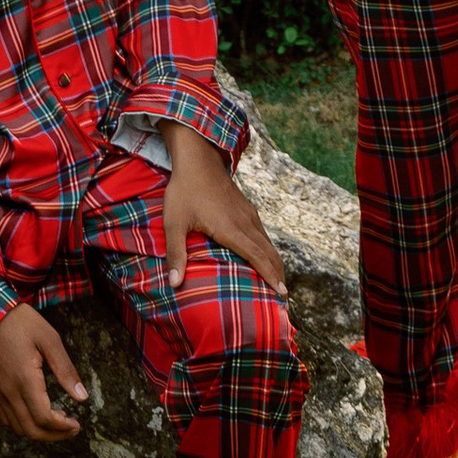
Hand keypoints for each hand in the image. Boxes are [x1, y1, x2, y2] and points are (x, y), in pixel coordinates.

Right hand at [0, 301, 86, 442]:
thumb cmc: (22, 323)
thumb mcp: (50, 340)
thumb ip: (66, 370)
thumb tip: (82, 397)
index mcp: (25, 380)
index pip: (44, 418)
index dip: (62, 428)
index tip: (77, 424)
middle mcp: (9, 392)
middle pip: (31, 430)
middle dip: (54, 435)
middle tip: (72, 428)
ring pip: (17, 428)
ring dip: (39, 432)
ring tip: (58, 420)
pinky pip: (6, 419)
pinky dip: (23, 424)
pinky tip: (36, 413)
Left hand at [160, 124, 286, 298]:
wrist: (198, 158)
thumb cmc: (184, 191)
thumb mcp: (174, 223)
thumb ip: (176, 253)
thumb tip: (174, 284)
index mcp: (231, 228)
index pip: (257, 256)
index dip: (270, 275)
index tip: (281, 293)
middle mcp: (245, 222)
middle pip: (269, 252)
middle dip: (278, 275)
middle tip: (283, 299)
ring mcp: (248, 214)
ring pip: (268, 243)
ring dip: (275, 263)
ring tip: (279, 283)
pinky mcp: (247, 209)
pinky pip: (263, 234)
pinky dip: (269, 250)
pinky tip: (265, 258)